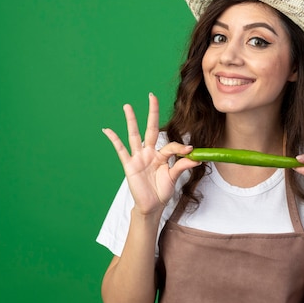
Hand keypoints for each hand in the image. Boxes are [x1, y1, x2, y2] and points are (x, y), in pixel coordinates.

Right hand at [102, 93, 199, 215]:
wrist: (151, 206)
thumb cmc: (162, 191)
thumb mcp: (173, 178)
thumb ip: (181, 166)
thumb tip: (196, 158)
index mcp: (161, 155)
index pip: (170, 145)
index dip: (180, 147)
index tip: (190, 150)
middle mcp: (149, 153)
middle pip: (151, 129)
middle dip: (152, 113)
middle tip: (152, 96)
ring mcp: (138, 157)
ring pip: (134, 135)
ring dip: (131, 120)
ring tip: (127, 106)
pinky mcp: (129, 165)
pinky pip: (121, 150)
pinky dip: (114, 140)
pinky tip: (107, 130)